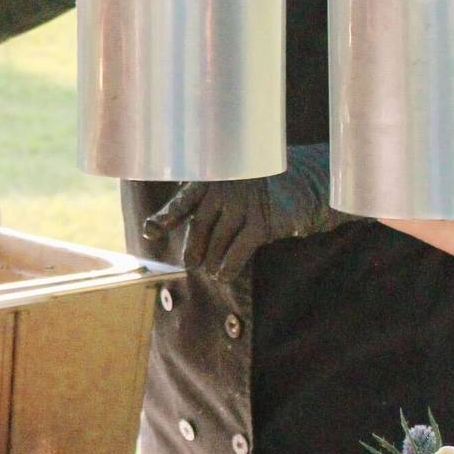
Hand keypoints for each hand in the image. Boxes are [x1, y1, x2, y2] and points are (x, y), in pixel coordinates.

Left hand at [143, 144, 349, 284]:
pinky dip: (228, 266)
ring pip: (218, 240)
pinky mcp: (263, 221)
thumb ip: (202, 206)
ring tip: (211, 271)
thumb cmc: (257, 192)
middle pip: (200, 225)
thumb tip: (169, 233)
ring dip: (212, 260)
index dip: (166, 216)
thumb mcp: (228, 191)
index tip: (150, 230)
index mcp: (213, 178)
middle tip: (191, 263)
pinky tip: (223, 275)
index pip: (184, 200)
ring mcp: (245, 203)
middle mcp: (226, 187)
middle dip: (194, 247)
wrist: (303, 186)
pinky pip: (238, 250)